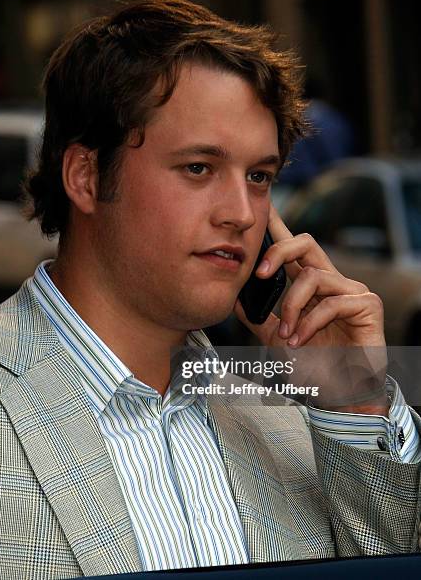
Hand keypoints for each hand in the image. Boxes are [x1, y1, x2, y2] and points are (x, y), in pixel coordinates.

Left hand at [234, 204, 387, 414]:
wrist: (340, 395)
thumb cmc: (313, 366)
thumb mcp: (277, 338)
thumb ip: (260, 317)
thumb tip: (236, 298)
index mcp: (311, 286)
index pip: (293, 250)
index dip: (279, 227)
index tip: (263, 208)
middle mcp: (331, 282)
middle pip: (306, 243)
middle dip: (278, 251)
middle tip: (259, 272)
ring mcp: (351, 291)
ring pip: (313, 276)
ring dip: (292, 307)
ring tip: (286, 335)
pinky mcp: (367, 305)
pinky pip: (332, 302)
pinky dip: (310, 323)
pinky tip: (301, 341)